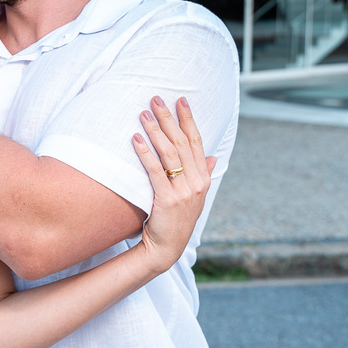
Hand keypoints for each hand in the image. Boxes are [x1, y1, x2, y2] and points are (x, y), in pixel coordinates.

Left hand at [131, 96, 216, 275]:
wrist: (166, 248)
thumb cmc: (176, 220)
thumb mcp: (193, 196)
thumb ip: (202, 174)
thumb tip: (211, 156)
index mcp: (203, 178)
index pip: (196, 142)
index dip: (189, 120)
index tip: (181, 100)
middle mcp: (196, 182)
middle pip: (182, 143)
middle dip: (169, 118)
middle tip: (156, 98)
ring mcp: (183, 191)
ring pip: (169, 153)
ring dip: (155, 130)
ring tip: (143, 113)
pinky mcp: (167, 200)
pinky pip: (155, 171)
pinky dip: (145, 153)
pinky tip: (136, 138)